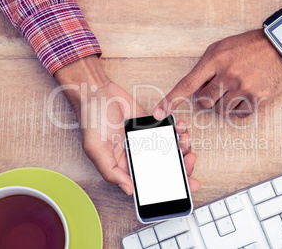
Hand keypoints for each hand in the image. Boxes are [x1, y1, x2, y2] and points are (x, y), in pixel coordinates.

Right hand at [54, 55, 199, 194]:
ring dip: (183, 147)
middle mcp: (138, 156)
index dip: (170, 186)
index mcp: (125, 166)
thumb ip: (110, 171)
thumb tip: (128, 190)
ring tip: (185, 140)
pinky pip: (170, 132)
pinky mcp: (152, 127)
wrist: (98, 92)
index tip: (187, 185)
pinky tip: (180, 128)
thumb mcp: (95, 149)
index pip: (150, 182)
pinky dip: (178, 131)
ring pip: (171, 150)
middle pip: (166, 168)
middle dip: (183, 166)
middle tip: (190, 158)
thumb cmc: (92, 120)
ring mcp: (147, 141)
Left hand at [153, 12, 281, 118]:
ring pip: (221, 110)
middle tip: (218, 88)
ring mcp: (242, 88)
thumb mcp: (222, 48)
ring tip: (236, 88)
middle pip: (203, 102)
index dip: (171, 100)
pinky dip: (239, 108)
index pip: (187, 84)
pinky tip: (246, 94)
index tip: (160, 112)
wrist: (281, 45)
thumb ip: (206, 67)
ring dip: (224, 103)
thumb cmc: (249, 46)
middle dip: (207, 99)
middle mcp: (227, 75)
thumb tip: (194, 89)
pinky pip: (239, 115)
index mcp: (215, 60)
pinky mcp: (257, 99)